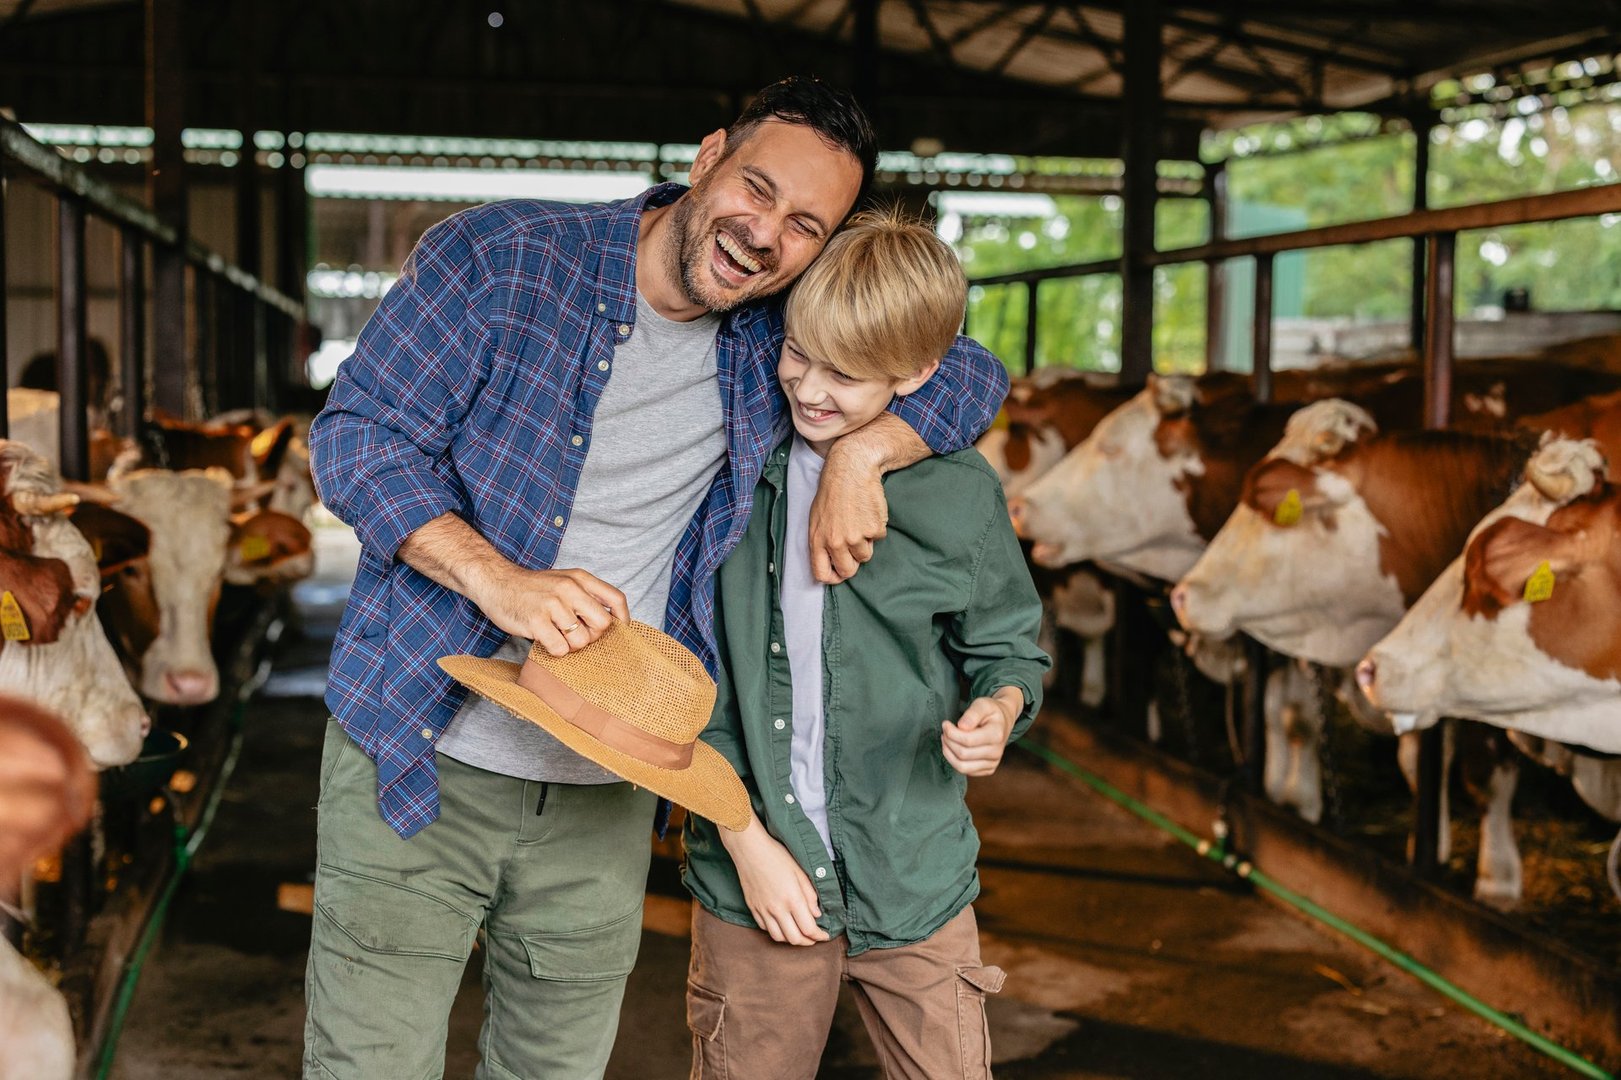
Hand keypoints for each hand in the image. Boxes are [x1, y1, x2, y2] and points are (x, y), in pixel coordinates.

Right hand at [471, 565, 628, 656]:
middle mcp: (569, 588)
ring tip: (556, 635)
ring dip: (571, 646)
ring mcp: (552, 604)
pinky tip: (545, 640)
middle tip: (575, 634)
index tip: (616, 631)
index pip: (616, 600)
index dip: (622, 620)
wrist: (495, 582)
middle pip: (602, 625)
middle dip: (592, 636)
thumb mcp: (564, 581)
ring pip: (581, 641)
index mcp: (580, 578)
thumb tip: (613, 622)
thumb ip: (586, 596)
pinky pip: (560, 649)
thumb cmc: (533, 588)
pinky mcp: (535, 620)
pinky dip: (555, 651)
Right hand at [720, 816, 828, 945]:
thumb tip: (817, 914)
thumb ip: (810, 895)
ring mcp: (763, 910)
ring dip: (791, 940)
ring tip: (799, 934)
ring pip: (778, 937)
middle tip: (814, 938)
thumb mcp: (800, 871)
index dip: (819, 936)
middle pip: (794, 938)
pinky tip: (782, 925)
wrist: (749, 849)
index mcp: (792, 899)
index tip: (825, 935)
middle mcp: (777, 909)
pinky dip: (776, 931)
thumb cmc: (776, 856)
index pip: (808, 928)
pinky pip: (764, 928)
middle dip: (807, 942)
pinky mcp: (752, 908)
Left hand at [808, 446, 886, 583]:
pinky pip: (878, 538)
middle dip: (853, 563)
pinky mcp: (874, 530)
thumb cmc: (832, 492)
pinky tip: (868, 511)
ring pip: (865, 555)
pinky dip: (876, 527)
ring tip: (859, 521)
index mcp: (817, 540)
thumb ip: (821, 541)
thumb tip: (828, 561)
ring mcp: (856, 537)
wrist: (851, 470)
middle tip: (854, 548)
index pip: (822, 574)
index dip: (833, 577)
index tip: (839, 572)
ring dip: (865, 543)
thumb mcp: (817, 518)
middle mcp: (835, 542)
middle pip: (848, 570)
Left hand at [942, 688, 1022, 776]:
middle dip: (948, 741)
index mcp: (996, 735)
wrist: (1003, 721)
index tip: (945, 724)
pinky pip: (965, 770)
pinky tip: (953, 747)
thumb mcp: (982, 704)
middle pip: (962, 754)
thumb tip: (961, 726)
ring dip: (948, 753)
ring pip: (962, 766)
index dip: (951, 733)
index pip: (967, 740)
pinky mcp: (988, 770)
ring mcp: (993, 763)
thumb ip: (972, 714)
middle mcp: (997, 752)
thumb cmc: (991, 712)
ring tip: (947, 740)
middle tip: (945, 731)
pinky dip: (954, 760)